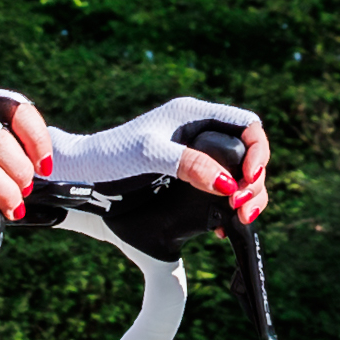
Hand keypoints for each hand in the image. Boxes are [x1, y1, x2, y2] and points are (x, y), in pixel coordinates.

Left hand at [43, 96, 269, 219]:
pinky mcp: (186, 176)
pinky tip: (222, 225)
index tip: (249, 178)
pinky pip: (219, 188)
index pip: (246, 124)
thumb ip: (189, 164)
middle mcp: (198, 131)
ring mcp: (193, 154)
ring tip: (238, 218)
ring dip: (246, 195)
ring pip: (237, 173)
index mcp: (193, 114)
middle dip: (253, 180)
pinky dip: (228, 205)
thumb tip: (229, 184)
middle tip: (242, 208)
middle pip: (248, 151)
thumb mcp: (149, 156)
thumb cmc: (110, 156)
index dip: (258, 150)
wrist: (80, 172)